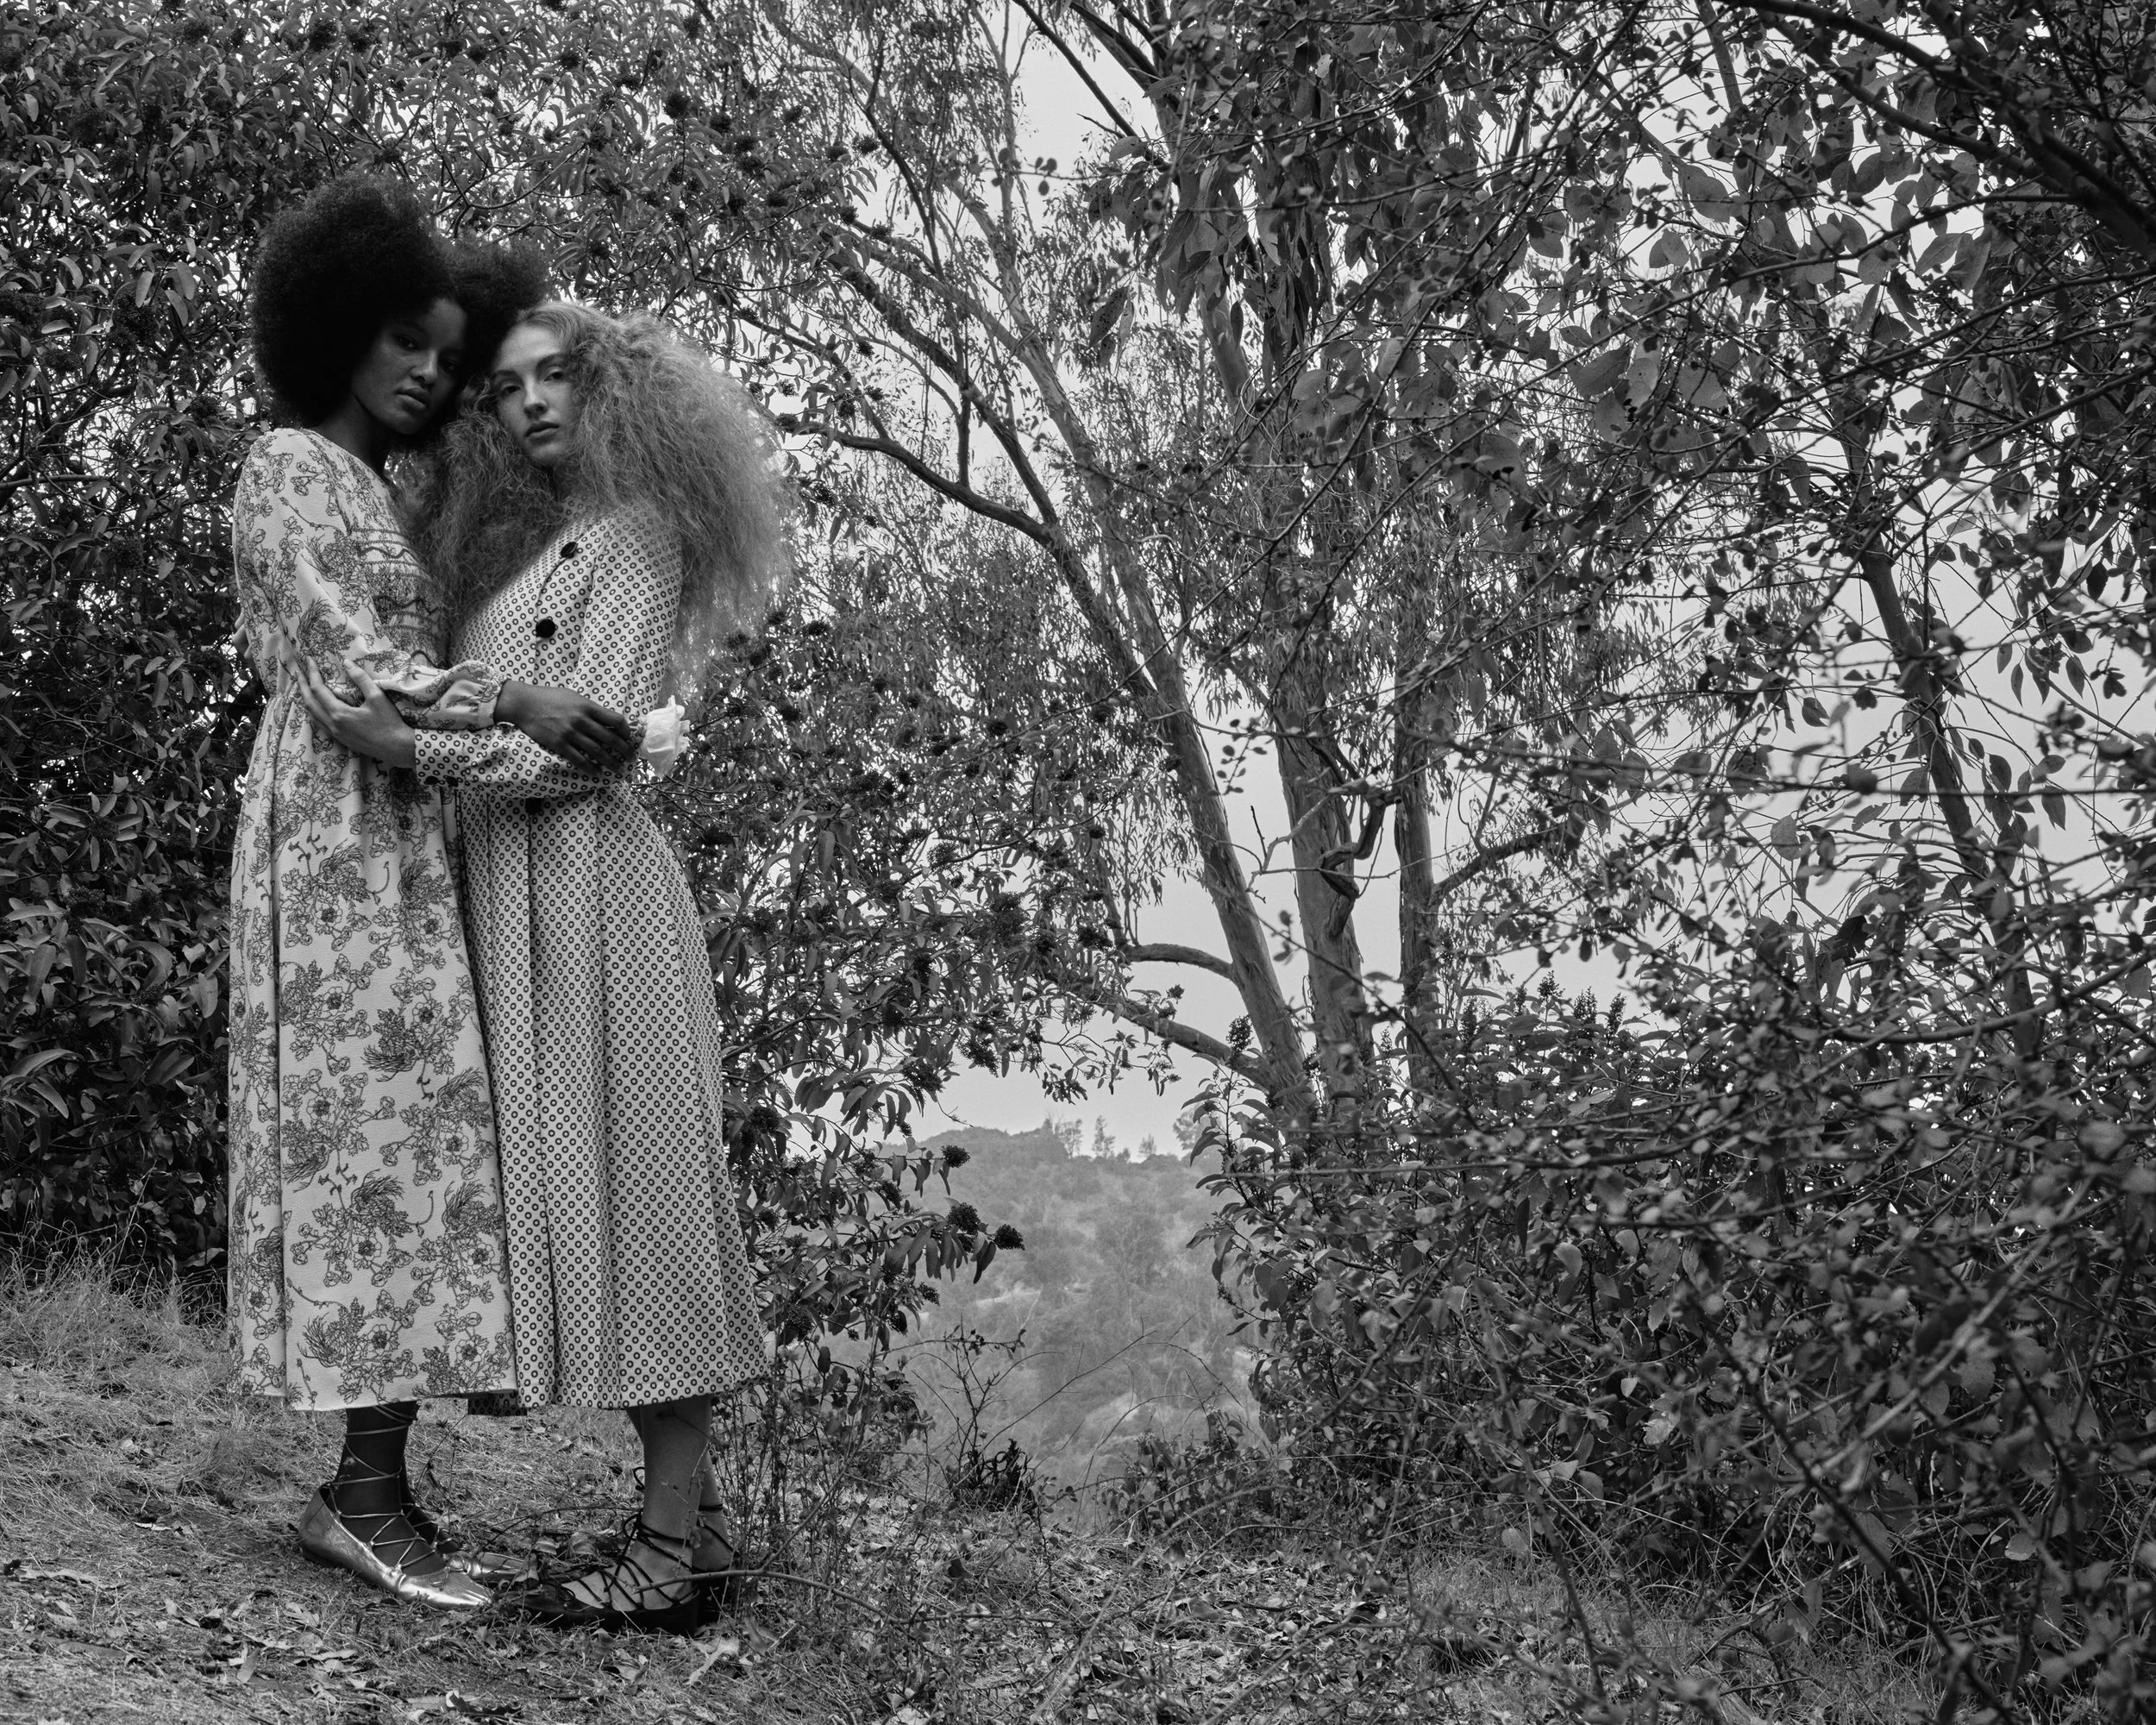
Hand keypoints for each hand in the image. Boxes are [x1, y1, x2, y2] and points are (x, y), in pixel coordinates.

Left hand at [293, 650, 416, 768]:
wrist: (397, 748)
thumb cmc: (389, 722)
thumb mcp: (377, 697)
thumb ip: (361, 679)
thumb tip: (346, 663)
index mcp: (339, 714)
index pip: (318, 689)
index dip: (312, 673)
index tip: (309, 659)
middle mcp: (333, 725)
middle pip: (309, 702)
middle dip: (302, 686)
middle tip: (299, 672)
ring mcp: (335, 734)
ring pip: (312, 715)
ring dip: (306, 699)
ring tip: (305, 687)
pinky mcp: (340, 739)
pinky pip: (319, 723)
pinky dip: (314, 711)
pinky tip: (318, 707)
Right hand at [497, 680, 639, 774]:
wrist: (524, 703)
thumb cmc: (549, 697)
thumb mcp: (573, 697)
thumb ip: (589, 708)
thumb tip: (605, 720)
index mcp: (588, 707)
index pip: (616, 720)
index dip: (626, 731)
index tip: (628, 738)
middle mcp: (582, 721)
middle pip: (611, 738)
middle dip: (624, 751)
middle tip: (631, 759)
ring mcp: (571, 733)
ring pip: (597, 752)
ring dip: (611, 763)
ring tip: (619, 771)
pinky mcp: (559, 744)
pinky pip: (579, 760)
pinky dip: (590, 768)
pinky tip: (597, 773)